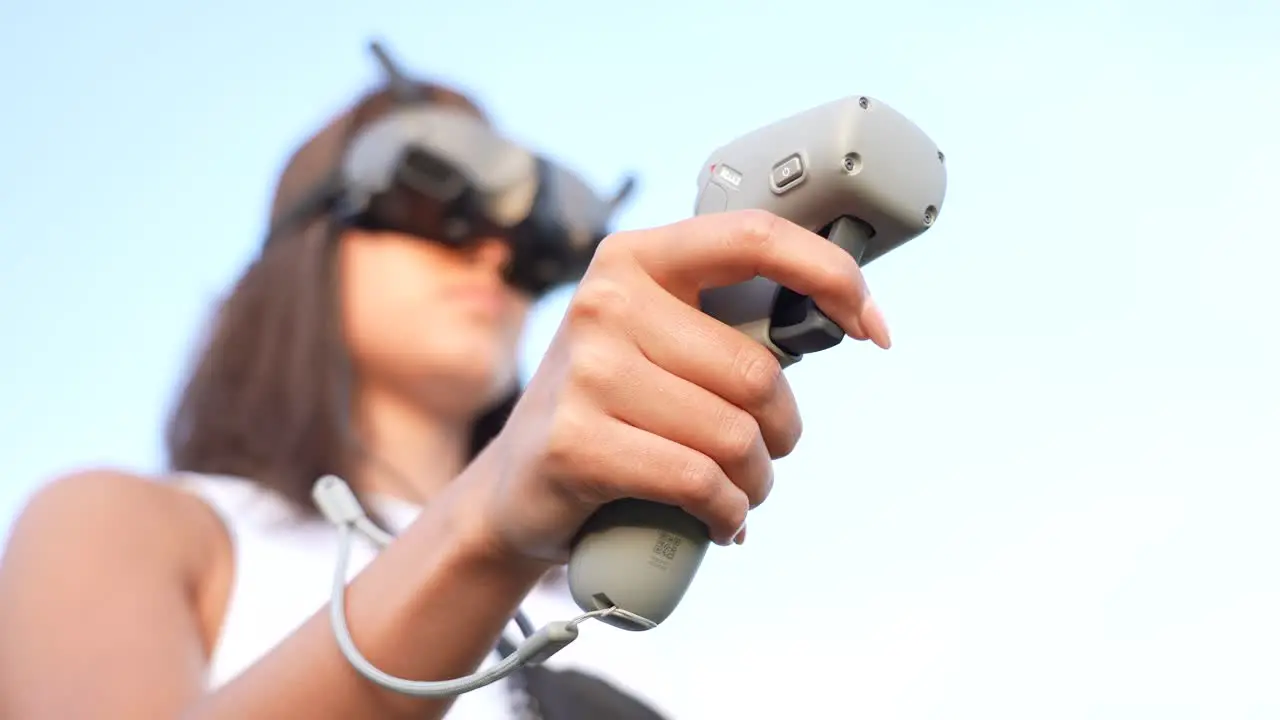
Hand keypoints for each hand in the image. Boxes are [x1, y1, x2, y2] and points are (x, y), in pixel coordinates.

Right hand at [468, 209, 890, 563]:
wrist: (516, 486)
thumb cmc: (613, 408)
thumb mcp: (655, 339)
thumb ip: (722, 320)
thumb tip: (840, 316)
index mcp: (636, 258)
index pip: (756, 238)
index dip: (833, 276)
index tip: (872, 328)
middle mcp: (605, 301)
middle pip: (757, 371)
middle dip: (782, 430)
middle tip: (764, 453)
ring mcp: (586, 372)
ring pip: (734, 435)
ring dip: (755, 480)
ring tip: (738, 490)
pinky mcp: (577, 443)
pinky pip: (698, 480)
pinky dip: (726, 512)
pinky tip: (719, 519)